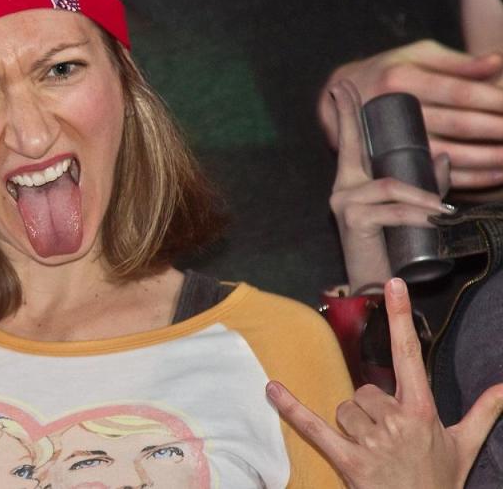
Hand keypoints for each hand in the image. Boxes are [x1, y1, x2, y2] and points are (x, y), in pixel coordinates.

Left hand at [267, 279, 502, 488]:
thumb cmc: (439, 483)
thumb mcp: (463, 446)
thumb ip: (483, 413)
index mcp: (422, 410)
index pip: (409, 353)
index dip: (401, 317)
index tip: (393, 284)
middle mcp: (397, 420)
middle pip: (364, 391)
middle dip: (370, 412)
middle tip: (388, 441)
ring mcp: (373, 441)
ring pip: (344, 409)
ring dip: (352, 428)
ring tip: (373, 453)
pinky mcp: (350, 461)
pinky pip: (314, 427)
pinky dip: (291, 409)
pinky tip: (272, 389)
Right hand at [318, 40, 502, 188]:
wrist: (336, 99)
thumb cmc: (386, 73)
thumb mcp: (416, 56)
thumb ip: (456, 62)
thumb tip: (497, 63)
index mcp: (401, 78)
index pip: (459, 92)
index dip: (495, 100)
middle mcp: (391, 110)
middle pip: (458, 124)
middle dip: (498, 129)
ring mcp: (389, 140)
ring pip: (448, 154)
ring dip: (488, 158)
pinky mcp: (386, 163)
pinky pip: (432, 176)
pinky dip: (468, 179)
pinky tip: (494, 175)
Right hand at [328, 80, 448, 290]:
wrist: (375, 288)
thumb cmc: (389, 249)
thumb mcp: (409, 211)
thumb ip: (425, 184)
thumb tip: (443, 156)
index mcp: (353, 184)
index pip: (350, 143)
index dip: (345, 113)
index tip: (342, 87)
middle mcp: (342, 188)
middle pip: (349, 145)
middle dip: (348, 115)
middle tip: (346, 86)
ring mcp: (344, 203)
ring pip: (389, 185)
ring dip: (421, 195)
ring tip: (444, 208)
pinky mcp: (352, 220)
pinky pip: (391, 209)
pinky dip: (416, 214)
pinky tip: (434, 219)